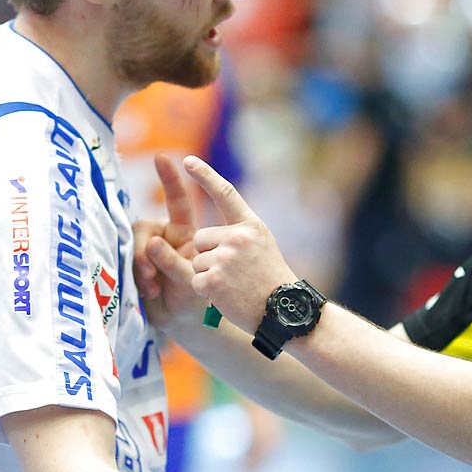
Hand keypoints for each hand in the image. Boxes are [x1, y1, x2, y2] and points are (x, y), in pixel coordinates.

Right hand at [136, 152, 208, 336]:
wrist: (183, 324)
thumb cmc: (196, 300)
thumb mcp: (190, 281)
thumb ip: (173, 262)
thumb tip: (152, 242)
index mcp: (184, 233)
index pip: (178, 202)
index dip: (170, 179)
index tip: (163, 157)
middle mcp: (164, 237)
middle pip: (144, 227)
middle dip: (144, 250)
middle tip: (152, 274)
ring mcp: (147, 252)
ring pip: (132, 245)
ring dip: (140, 265)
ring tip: (153, 286)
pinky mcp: (134, 265)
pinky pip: (125, 261)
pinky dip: (136, 276)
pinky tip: (148, 291)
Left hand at [182, 155, 298, 332]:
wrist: (285, 311)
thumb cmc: (272, 280)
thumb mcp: (262, 245)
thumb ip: (239, 233)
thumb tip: (207, 232)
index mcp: (251, 225)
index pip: (225, 193)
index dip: (205, 175)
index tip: (187, 160)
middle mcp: (237, 237)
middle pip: (201, 238)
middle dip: (210, 254)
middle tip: (235, 272)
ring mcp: (224, 258)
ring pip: (197, 260)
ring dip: (208, 274)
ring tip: (234, 285)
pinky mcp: (212, 280)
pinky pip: (195, 280)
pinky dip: (206, 291)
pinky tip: (227, 296)